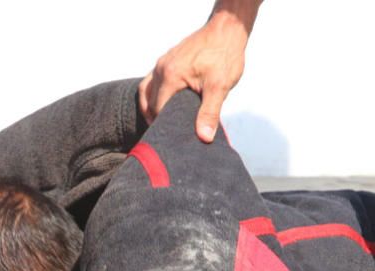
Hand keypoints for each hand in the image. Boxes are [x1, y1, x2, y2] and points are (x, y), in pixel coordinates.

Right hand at [138, 0, 260, 141]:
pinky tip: (163, 102)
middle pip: (149, 102)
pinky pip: (152, 80)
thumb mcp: (219, 87)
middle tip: (167, 134)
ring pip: (147, 91)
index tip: (171, 138)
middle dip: (156, 119)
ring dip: (150, 107)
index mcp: (170, 77)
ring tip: (160, 122)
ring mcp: (162, 63)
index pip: (158, 110)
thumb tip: (204, 137)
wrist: (227, 30)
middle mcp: (160, 69)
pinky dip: (153, 94)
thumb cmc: (224, 55)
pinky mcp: (167, 59)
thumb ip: (210, 113)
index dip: (163, 126)